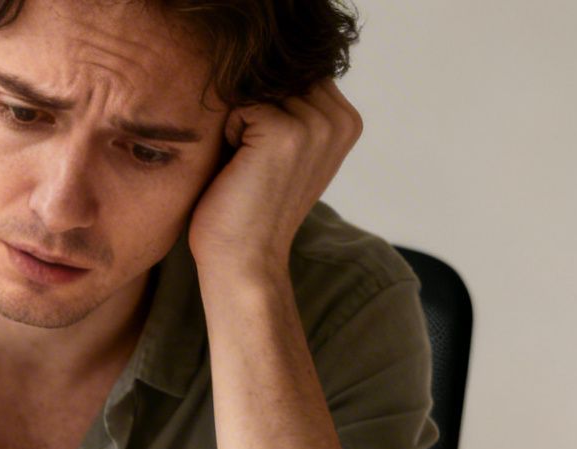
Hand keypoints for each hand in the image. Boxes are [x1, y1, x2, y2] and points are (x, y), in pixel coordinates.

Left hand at [188, 81, 363, 280]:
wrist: (245, 258)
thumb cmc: (252, 204)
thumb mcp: (285, 148)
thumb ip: (292, 104)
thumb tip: (268, 63)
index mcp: (346, 119)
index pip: (294, 74)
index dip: (268, 106)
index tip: (269, 155)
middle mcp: (339, 118)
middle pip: (276, 76)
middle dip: (254, 110)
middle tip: (256, 162)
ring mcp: (316, 124)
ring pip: (258, 88)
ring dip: (240, 122)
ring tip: (249, 165)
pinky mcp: (286, 131)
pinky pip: (241, 104)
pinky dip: (229, 133)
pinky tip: (240, 168)